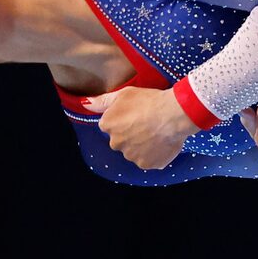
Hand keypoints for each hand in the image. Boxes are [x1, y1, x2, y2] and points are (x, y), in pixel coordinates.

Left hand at [82, 86, 196, 170]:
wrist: (172, 115)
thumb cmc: (148, 101)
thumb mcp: (123, 94)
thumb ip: (102, 101)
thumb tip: (85, 104)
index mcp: (107, 125)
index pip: (110, 126)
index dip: (123, 121)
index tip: (135, 115)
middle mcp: (116, 143)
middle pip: (121, 141)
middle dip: (131, 135)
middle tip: (147, 125)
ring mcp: (131, 156)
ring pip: (135, 152)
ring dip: (142, 146)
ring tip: (156, 133)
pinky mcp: (147, 164)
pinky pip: (149, 161)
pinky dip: (154, 155)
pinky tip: (162, 143)